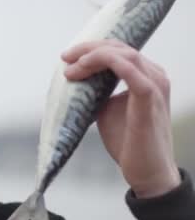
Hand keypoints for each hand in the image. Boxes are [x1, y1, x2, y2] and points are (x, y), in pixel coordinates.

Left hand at [61, 39, 179, 198]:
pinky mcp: (149, 99)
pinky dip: (106, 63)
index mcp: (145, 76)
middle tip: (65, 57)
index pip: (118, 50)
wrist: (146, 172)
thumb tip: (74, 81)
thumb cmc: (128, 141)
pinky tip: (85, 69)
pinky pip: (130, 71)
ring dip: (93, 57)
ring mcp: (154, 86)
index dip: (91, 49)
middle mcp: (154, 75)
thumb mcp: (106, 109)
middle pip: (120, 47)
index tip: (67, 58)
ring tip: (71, 68)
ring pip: (124, 55)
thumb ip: (96, 91)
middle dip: (88, 49)